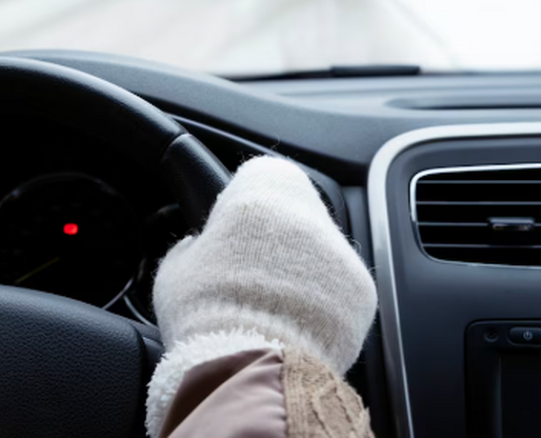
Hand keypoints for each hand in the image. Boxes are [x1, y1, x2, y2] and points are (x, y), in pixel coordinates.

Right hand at [146, 156, 376, 434]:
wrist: (250, 366)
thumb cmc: (205, 313)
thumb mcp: (177, 269)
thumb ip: (192, 246)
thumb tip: (197, 247)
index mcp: (260, 192)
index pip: (259, 174)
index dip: (242, 201)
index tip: (230, 229)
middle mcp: (309, 213)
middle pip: (296, 210)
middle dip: (277, 236)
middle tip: (248, 271)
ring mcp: (342, 253)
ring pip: (322, 249)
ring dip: (302, 268)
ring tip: (271, 304)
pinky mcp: (363, 293)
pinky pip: (341, 287)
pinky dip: (324, 301)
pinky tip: (295, 323)